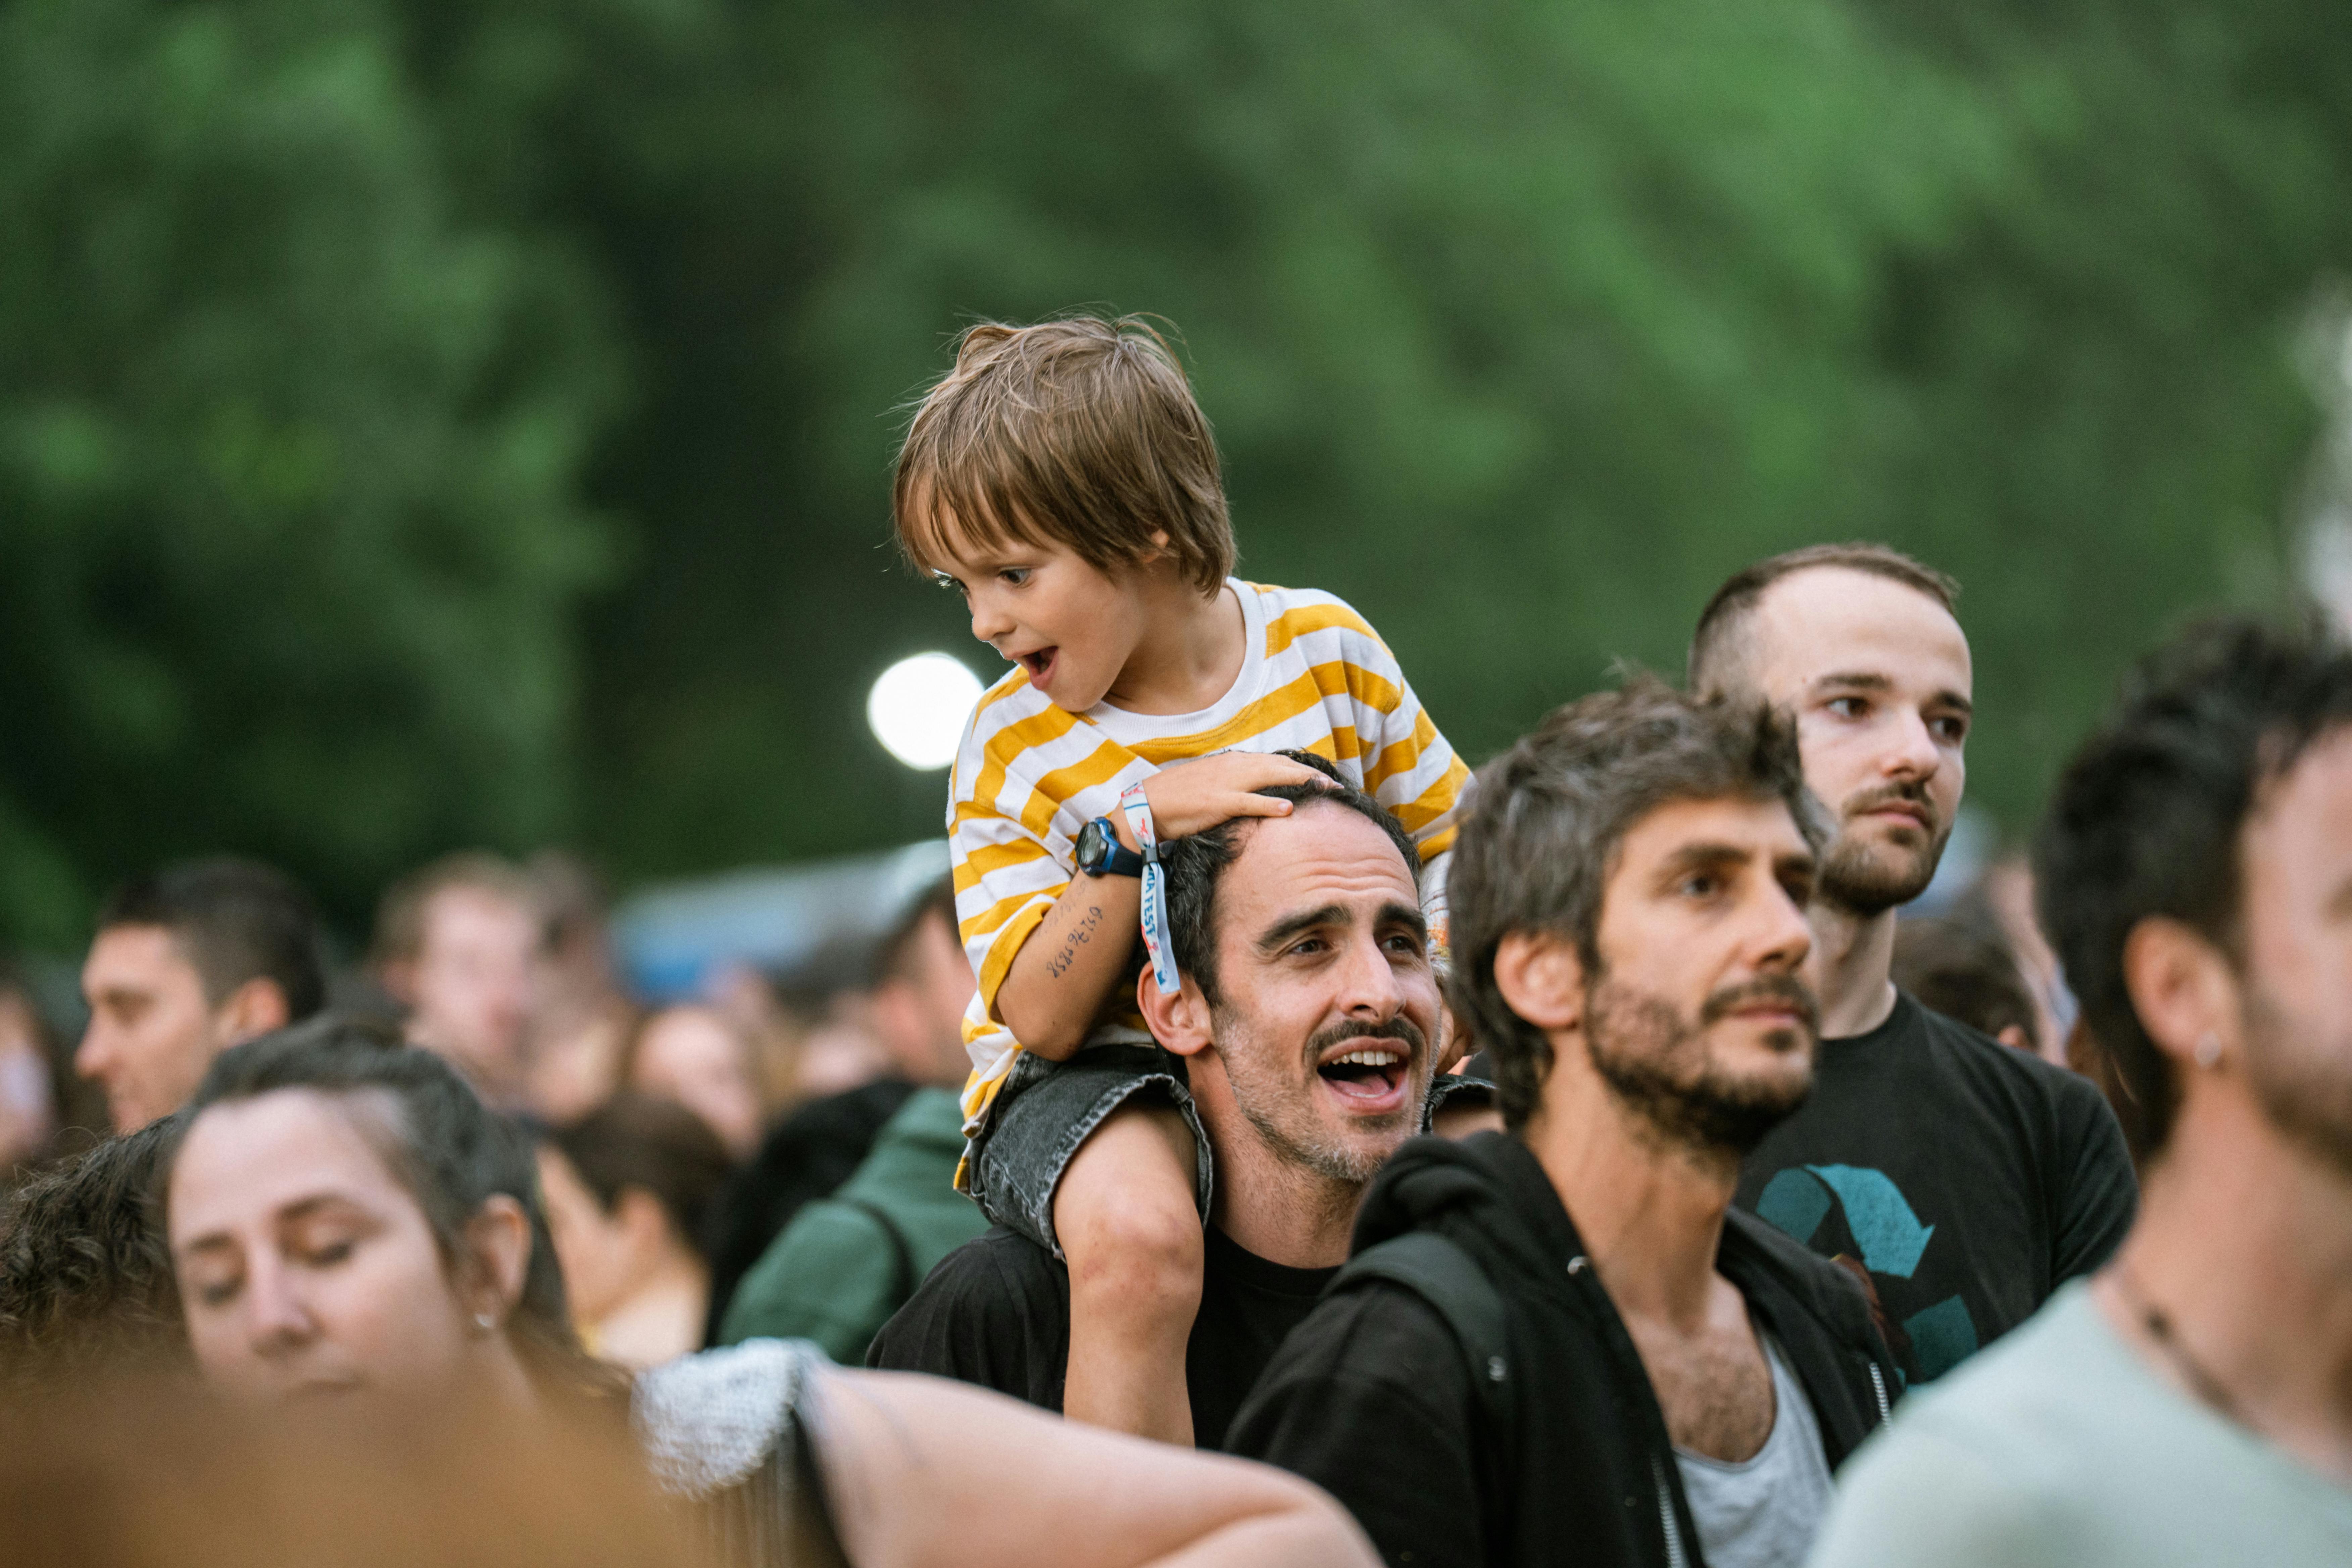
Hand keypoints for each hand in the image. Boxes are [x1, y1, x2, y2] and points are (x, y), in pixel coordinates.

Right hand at [1133, 753, 1333, 842]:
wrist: (1148, 806)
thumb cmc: (1180, 798)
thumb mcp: (1213, 784)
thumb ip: (1237, 784)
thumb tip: (1260, 792)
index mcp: (1234, 762)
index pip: (1276, 762)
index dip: (1302, 770)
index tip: (1324, 779)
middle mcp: (1234, 767)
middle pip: (1282, 767)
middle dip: (1311, 775)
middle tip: (1338, 786)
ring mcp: (1226, 784)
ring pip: (1272, 778)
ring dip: (1302, 783)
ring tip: (1326, 791)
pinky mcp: (1217, 802)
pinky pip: (1249, 802)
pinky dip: (1270, 804)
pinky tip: (1289, 809)